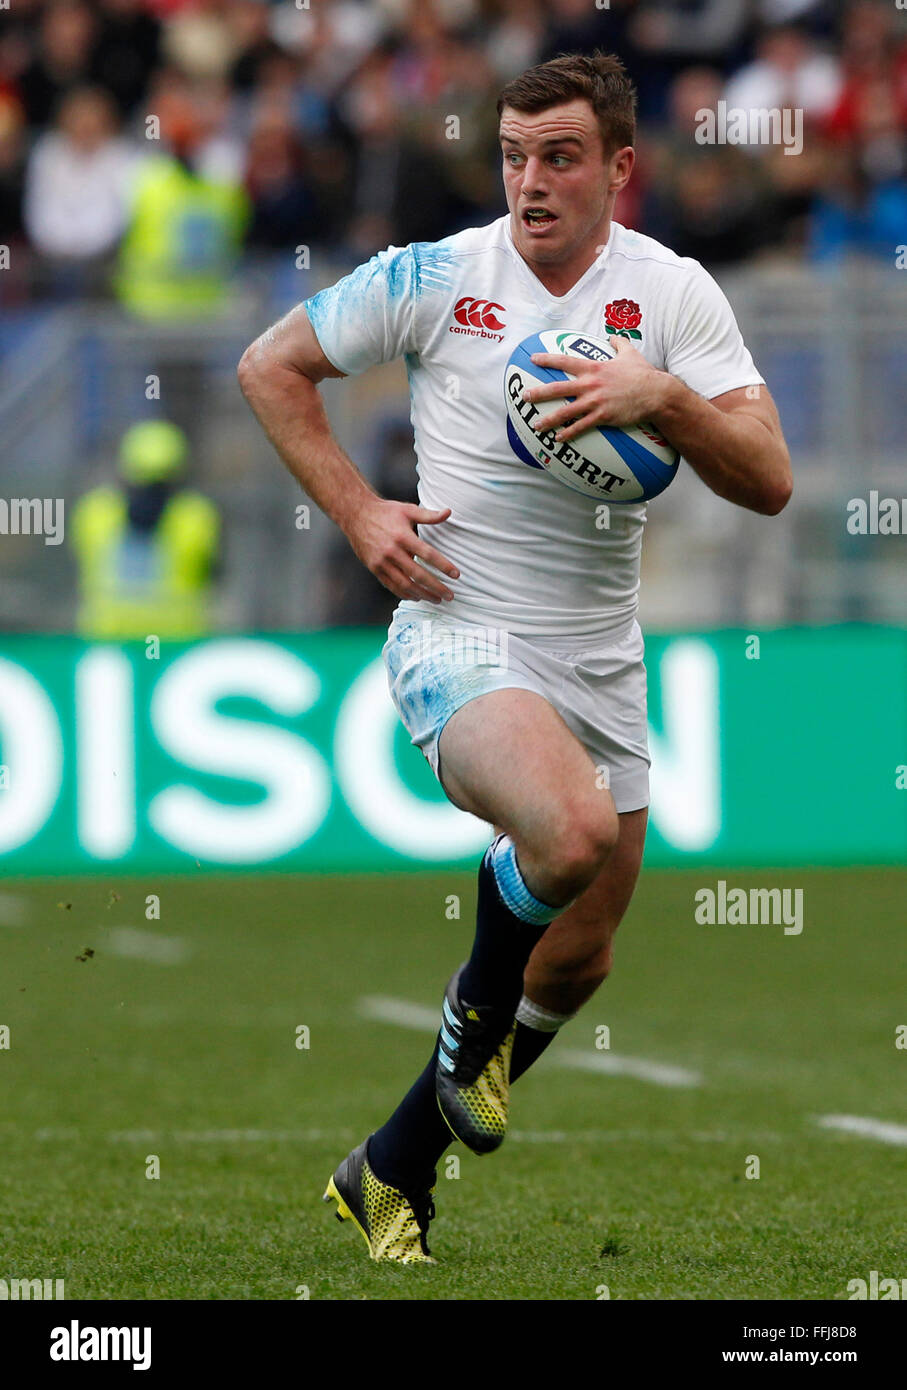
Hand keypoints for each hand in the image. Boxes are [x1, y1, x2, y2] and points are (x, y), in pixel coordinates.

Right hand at [348, 498, 458, 602]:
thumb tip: (448, 512)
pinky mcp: (374, 568)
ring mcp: (382, 562)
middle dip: (436, 587)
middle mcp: (392, 551)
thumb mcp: (407, 510)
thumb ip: (429, 515)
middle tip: (450, 595)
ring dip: (422, 594)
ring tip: (436, 599)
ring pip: (405, 584)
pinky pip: (391, 585)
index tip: (456, 575)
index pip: (428, 554)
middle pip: (418, 574)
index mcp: (403, 536)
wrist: (356, 514)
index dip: (443, 566)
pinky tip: (416, 597)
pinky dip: (405, 594)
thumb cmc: (385, 512)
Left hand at [526, 336, 669, 441]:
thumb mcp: (630, 353)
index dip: (547, 359)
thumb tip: (613, 336)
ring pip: (566, 411)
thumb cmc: (643, 373)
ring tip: (536, 426)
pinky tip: (558, 439)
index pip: (565, 361)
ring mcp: (595, 401)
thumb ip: (618, 343)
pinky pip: (581, 426)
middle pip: (558, 388)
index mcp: (594, 368)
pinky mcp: (602, 416)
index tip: (533, 359)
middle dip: (539, 393)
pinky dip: (568, 433)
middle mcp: (590, 384)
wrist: (655, 393)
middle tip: (524, 397)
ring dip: (549, 420)